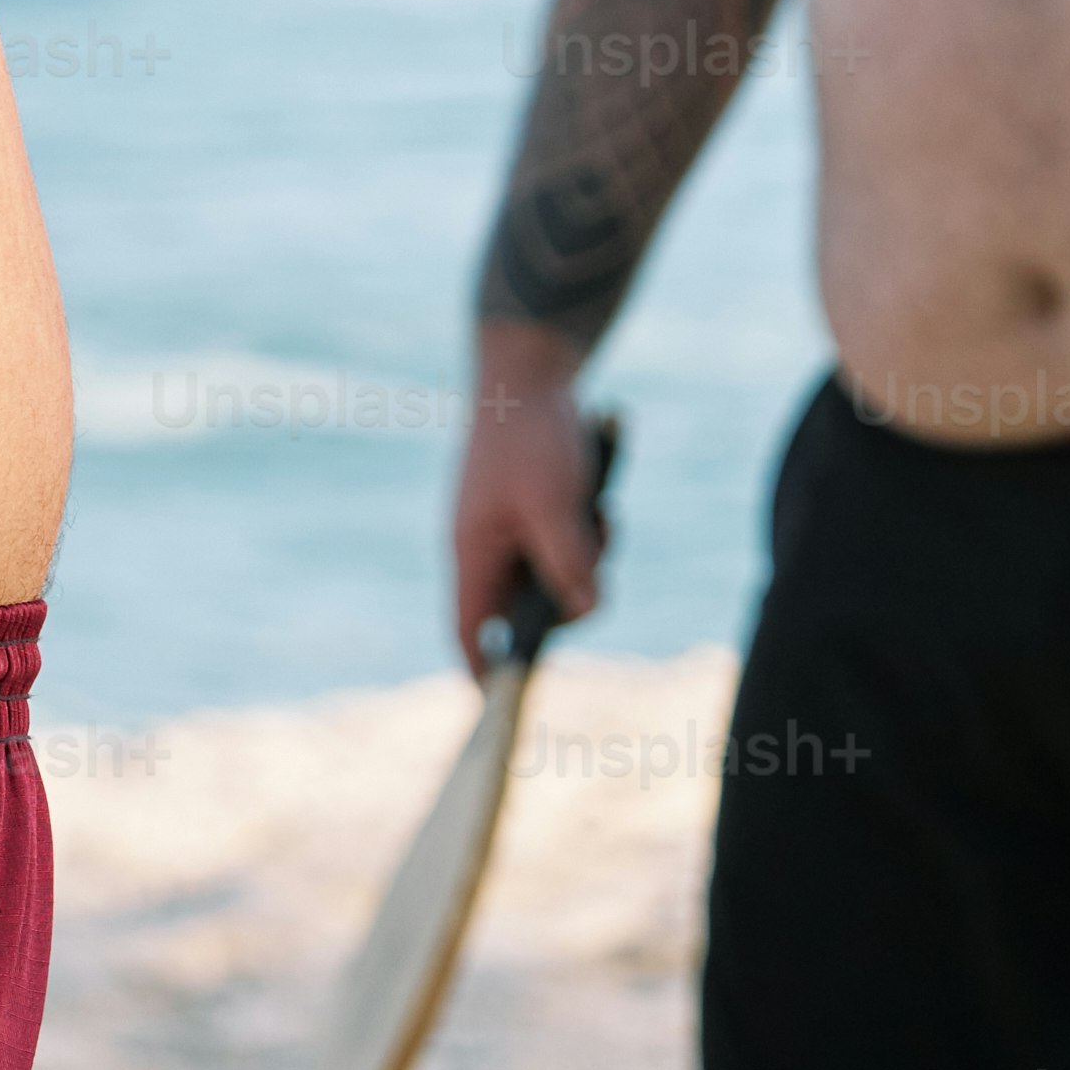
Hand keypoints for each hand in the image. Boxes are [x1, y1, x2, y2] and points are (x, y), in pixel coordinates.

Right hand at [448, 349, 608, 677]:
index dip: (483, 670)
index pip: (468, 633)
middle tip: (595, 554)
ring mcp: (512, 528)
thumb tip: (587, 609)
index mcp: (474, 554)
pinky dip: (590, 533)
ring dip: (588, 558)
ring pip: (557, 575)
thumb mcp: (556, 508)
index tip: (503, 701)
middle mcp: (488, 548)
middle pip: (528, 608)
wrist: (531, 368)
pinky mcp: (537, 509)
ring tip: (600, 513)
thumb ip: (570, 564)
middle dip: (570, 595)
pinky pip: (569, 545)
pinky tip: (601, 500)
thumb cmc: (531, 437)